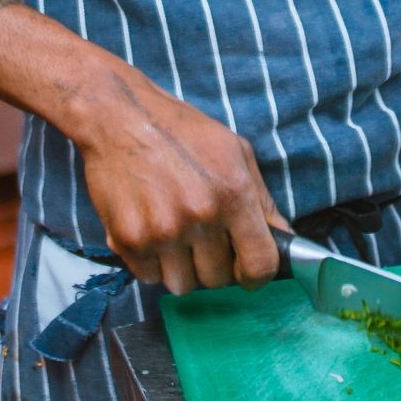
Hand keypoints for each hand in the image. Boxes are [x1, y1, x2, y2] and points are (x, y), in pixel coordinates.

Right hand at [72, 66, 283, 294]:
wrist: (116, 116)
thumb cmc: (180, 131)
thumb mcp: (234, 151)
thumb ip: (262, 200)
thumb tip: (284, 238)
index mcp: (233, 194)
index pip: (260, 265)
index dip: (256, 274)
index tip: (246, 268)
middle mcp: (199, 216)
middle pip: (218, 280)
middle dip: (213, 263)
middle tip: (200, 236)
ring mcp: (161, 231)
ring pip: (182, 284)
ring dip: (181, 267)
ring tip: (173, 232)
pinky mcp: (127, 239)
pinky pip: (148, 277)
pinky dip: (151, 262)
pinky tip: (149, 230)